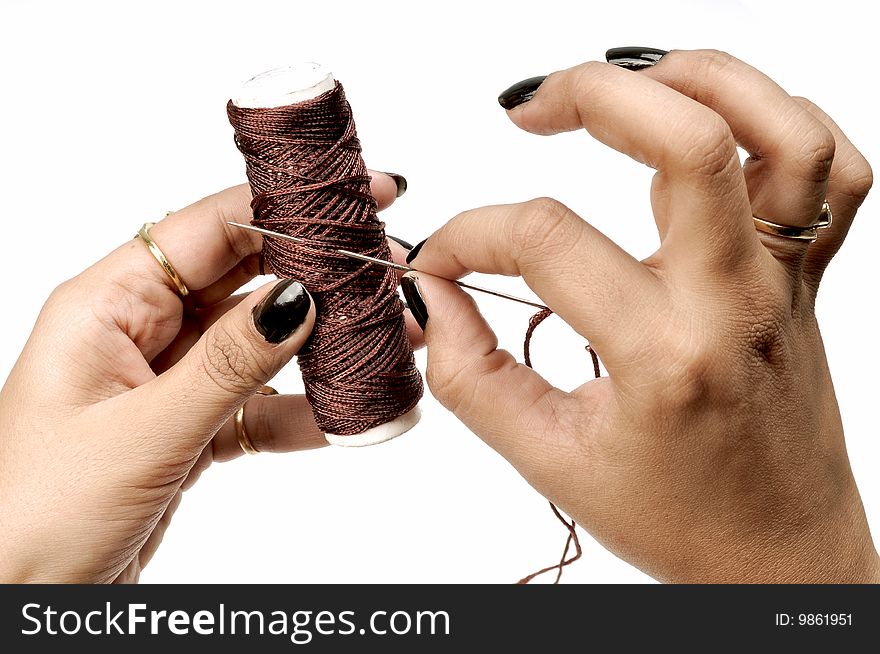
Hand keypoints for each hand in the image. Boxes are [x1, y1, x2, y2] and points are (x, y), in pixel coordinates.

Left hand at [0, 172, 413, 582]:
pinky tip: (348, 414)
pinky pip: (258, 405)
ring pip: (260, 344)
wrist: (17, 599)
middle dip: (318, 275)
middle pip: (245, 278)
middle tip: (388, 271)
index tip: (358, 194)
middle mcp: (140, 330)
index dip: (287, 206)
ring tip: (387, 339)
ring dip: (321, 346)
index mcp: (108, 304)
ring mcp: (168, 380)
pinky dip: (303, 411)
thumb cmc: (38, 512)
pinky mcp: (189, 427)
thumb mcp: (144, 432)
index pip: (209, 228)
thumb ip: (228, 365)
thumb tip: (300, 299)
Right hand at [401, 50, 878, 582]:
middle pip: (687, 138)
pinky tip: (715, 126)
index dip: (469, 234)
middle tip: (527, 108)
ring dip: (699, 78)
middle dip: (592, 93)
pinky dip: (781, 119)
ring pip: (781, 128)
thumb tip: (431, 296)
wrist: (778, 554)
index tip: (441, 259)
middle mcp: (734, 301)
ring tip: (629, 82)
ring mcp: (782, 279)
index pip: (546, 242)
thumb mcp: (549, 460)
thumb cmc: (676, 518)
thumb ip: (470, 376)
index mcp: (663, 356)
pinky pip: (834, 167)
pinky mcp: (808, 275)